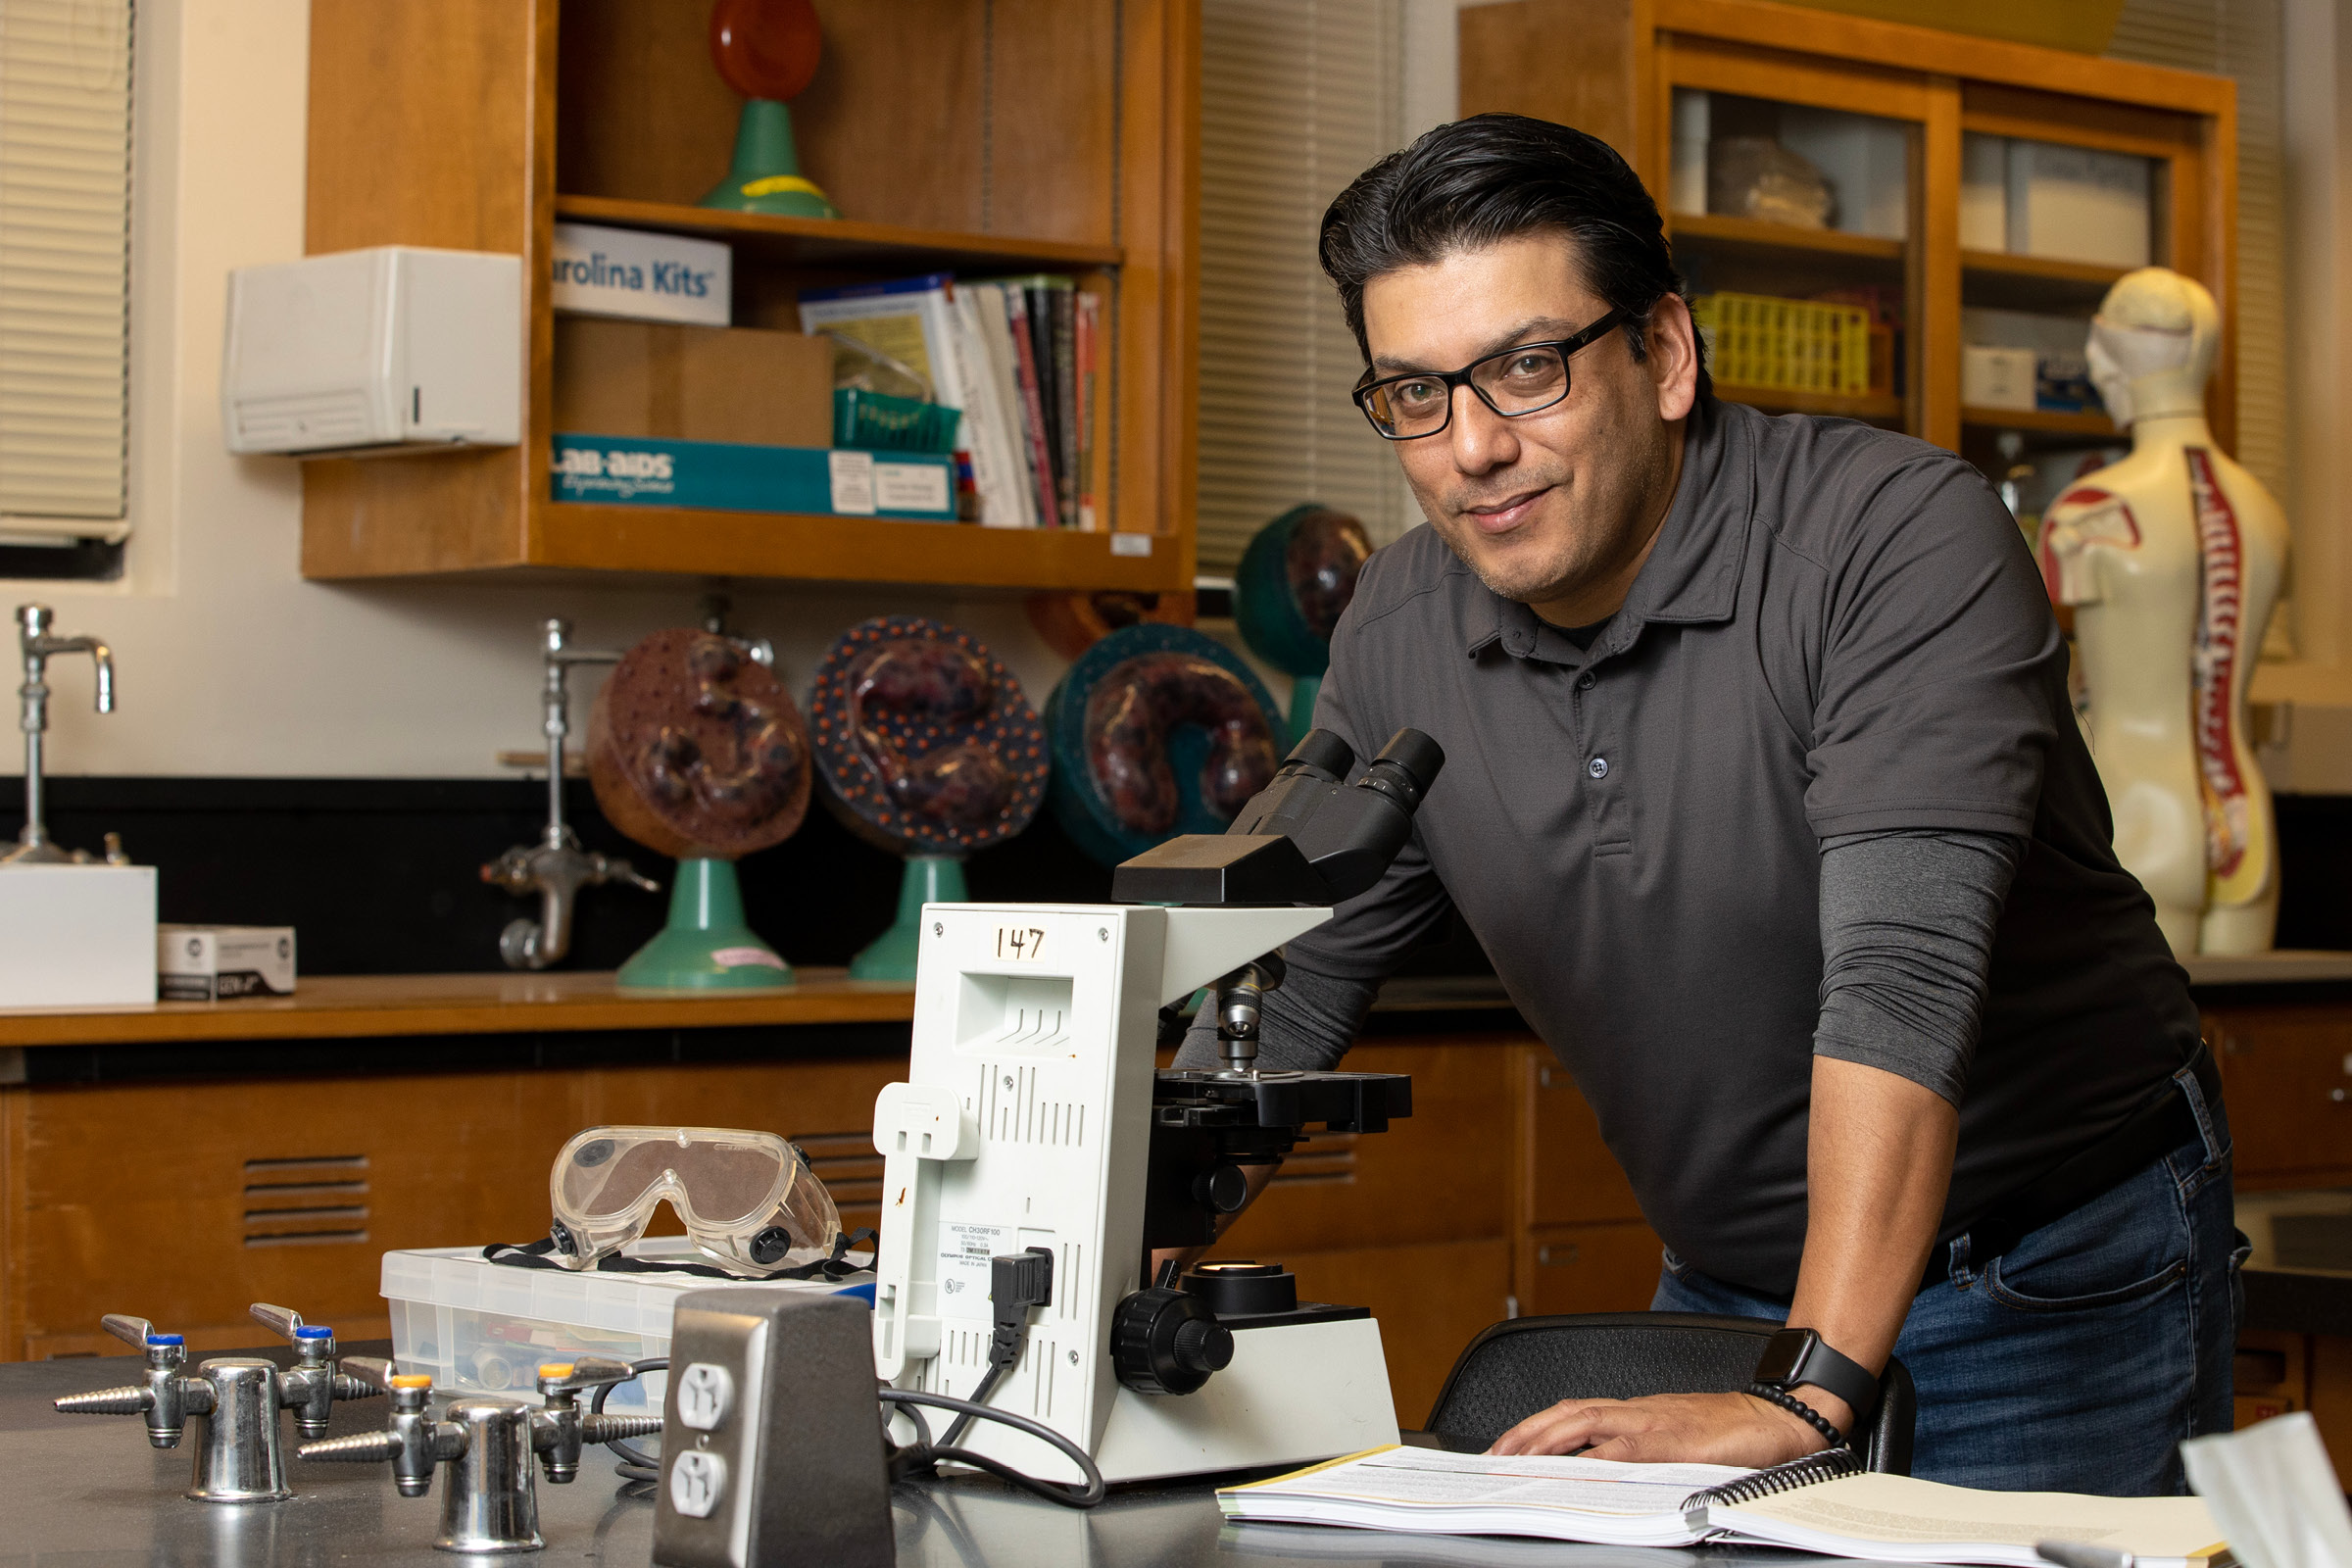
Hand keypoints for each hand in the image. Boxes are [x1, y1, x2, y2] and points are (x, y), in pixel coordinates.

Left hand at [1486, 1391, 1829, 1466]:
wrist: (1783, 1417)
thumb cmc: (1737, 1432)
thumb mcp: (1682, 1439)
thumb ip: (1647, 1450)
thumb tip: (1609, 1473)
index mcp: (1639, 1412)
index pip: (1576, 1413)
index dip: (1538, 1427)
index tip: (1509, 1445)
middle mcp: (1639, 1411)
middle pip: (1568, 1413)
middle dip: (1526, 1433)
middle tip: (1495, 1455)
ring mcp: (1655, 1422)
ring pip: (1586, 1422)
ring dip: (1546, 1440)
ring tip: (1517, 1459)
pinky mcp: (1676, 1441)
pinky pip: (1627, 1450)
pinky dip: (1595, 1459)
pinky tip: (1575, 1471)